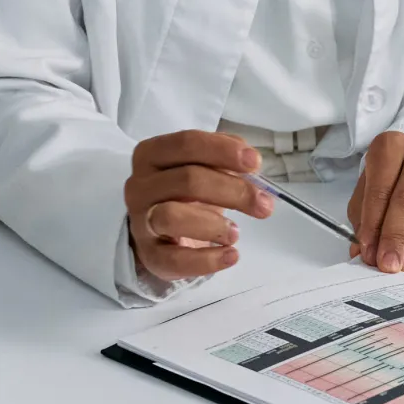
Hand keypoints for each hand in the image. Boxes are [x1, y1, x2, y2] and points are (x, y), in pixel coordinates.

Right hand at [125, 130, 274, 282]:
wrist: (160, 231)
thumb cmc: (185, 193)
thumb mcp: (202, 167)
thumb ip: (223, 158)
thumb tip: (250, 162)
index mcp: (151, 155)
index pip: (186, 143)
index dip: (222, 150)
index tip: (255, 162)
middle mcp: (140, 185)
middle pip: (187, 180)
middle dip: (232, 191)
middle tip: (264, 204)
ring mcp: (140, 221)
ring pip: (173, 217)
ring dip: (214, 224)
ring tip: (237, 233)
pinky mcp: (149, 255)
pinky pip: (175, 260)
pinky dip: (207, 260)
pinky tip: (231, 255)